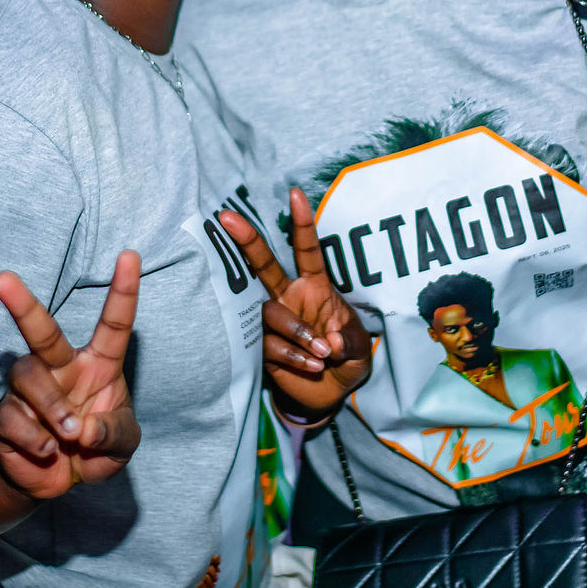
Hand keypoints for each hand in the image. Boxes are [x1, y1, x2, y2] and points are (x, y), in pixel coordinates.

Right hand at [0, 251, 141, 500]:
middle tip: (2, 279)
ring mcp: (31, 390)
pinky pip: (13, 417)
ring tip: (67, 435)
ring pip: (27, 375)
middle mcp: (62, 369)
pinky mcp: (7, 416)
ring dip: (51, 407)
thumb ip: (113, 434)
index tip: (130, 255)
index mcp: (98, 365)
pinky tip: (47, 451)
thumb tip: (85, 429)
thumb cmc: (96, 447)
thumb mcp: (122, 444)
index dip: (123, 291)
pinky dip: (34, 439)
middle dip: (22, 305)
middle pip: (42, 332)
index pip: (113, 324)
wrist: (59, 481)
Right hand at [219, 187, 371, 420]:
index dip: (301, 223)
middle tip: (226, 218)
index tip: (295, 194)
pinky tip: (311, 367)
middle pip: (264, 265)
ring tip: (322, 354)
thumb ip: (349, 342)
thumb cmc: (345, 358)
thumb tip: (330, 342)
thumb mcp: (360, 349)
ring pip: (269, 313)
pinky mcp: (261, 348)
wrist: (329, 393)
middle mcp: (289, 298)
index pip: (306, 250)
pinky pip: (269, 345)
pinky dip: (294, 356)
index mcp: (314, 287)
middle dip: (246, 240)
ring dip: (296, 332)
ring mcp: (272, 321)